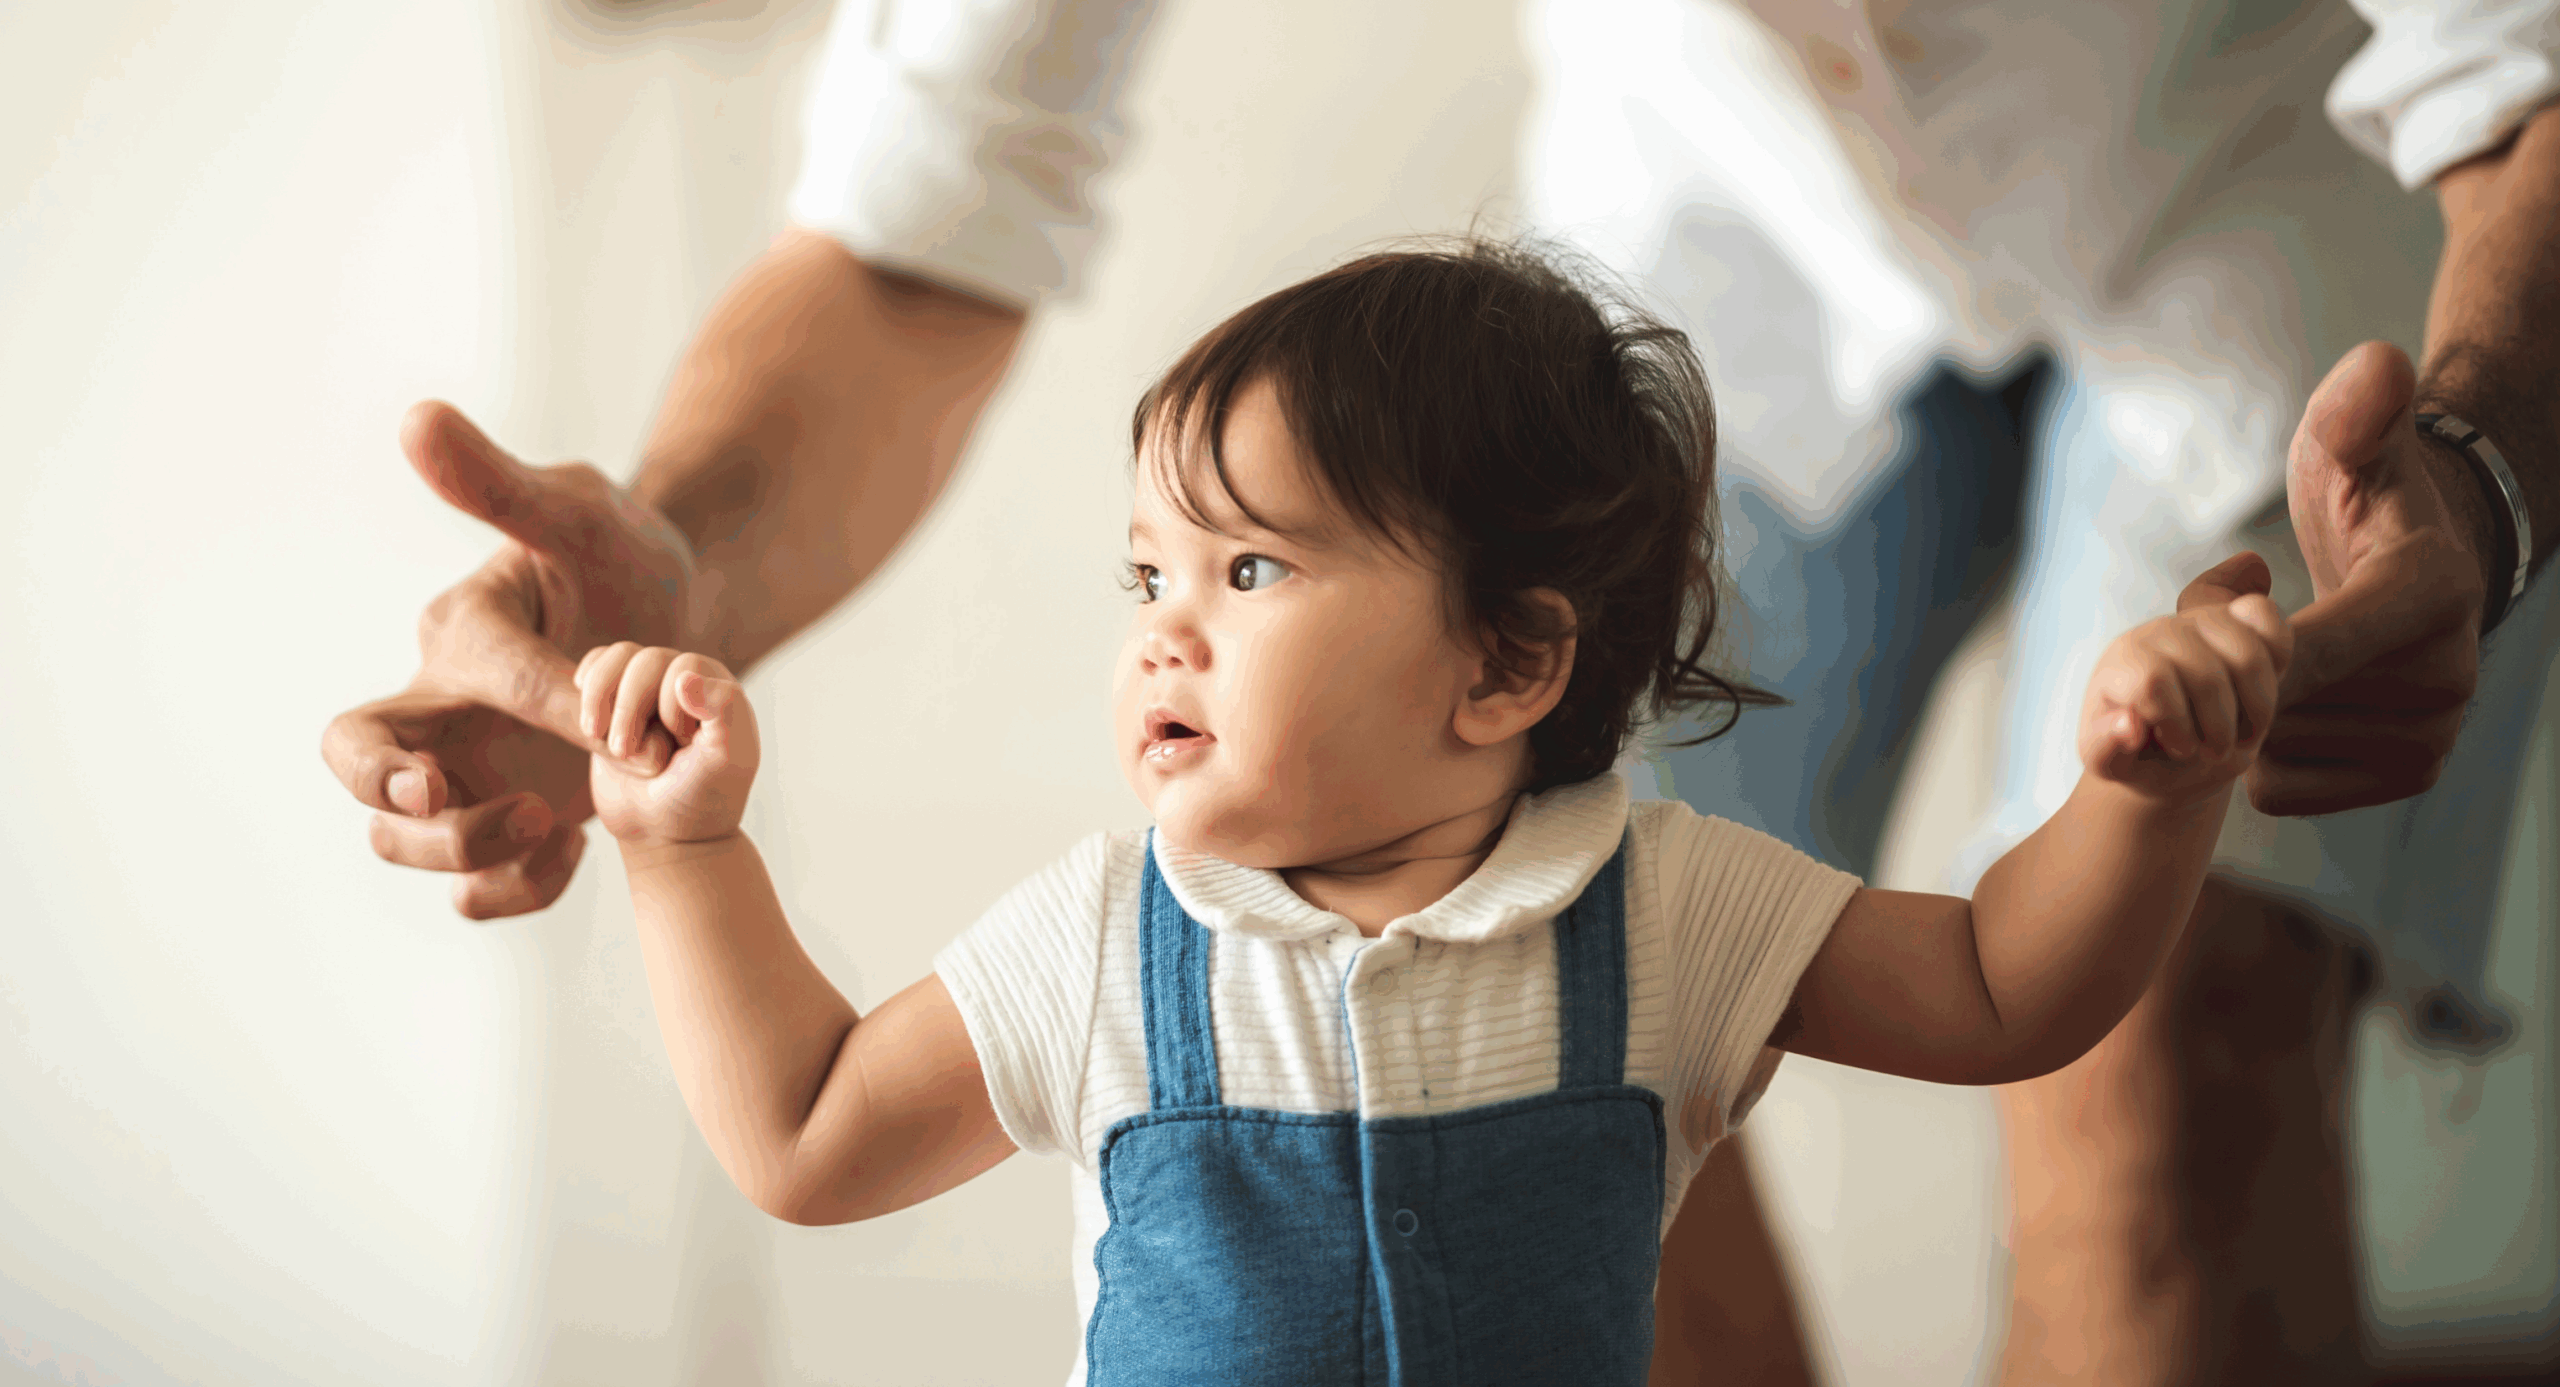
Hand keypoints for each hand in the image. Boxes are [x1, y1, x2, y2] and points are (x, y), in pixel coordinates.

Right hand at [320, 402, 699, 917]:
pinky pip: (476, 881)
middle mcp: (443, 705)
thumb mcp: (583, 513)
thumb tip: (416, 418)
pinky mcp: (503, 818)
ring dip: (464, 850)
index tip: (613, 716)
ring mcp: (469, 770)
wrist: (677, 626)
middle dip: (396, 797)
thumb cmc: (625, 559)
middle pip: (364, 764)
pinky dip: (514, 885)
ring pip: (403, 838)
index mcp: (462, 630)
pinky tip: (577, 853)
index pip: (473, 668)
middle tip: (455, 801)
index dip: (538, 695)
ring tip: (555, 823)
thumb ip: (504, 485)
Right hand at [577, 645, 759, 846]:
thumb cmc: (699, 799)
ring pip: (617, 658)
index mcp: (718, 689)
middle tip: (623, 751)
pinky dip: (586, 690)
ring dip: (600, 697)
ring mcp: (647, 689)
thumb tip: (685, 676)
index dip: (672, 706)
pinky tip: (589, 718)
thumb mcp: (723, 763)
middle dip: (629, 708)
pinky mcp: (614, 700)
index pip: (684, 665)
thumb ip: (722, 714)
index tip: (680, 746)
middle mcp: (684, 681)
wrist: (662, 832)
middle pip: (645, 660)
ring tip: (596, 736)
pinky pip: (595, 667)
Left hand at [2081, 553, 2293, 805]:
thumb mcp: (2113, 765)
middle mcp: (2158, 632)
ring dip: (2257, 709)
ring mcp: (2200, 619)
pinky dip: (2278, 658)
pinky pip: (2266, 617)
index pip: (2152, 682)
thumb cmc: (2142, 753)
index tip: (2180, 748)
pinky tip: (2259, 692)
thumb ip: (2106, 750)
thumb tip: (2127, 725)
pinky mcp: (2237, 615)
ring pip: (2248, 655)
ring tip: (2242, 733)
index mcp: (2121, 663)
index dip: (2177, 724)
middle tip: (2214, 751)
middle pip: (2207, 677)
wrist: (2176, 742)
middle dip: (2220, 729)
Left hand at [2253, 342, 2483, 814]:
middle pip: (2274, 706)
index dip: (2239, 643)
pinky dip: (2260, 755)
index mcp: (2430, 596)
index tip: (2232, 607)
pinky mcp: (2407, 776)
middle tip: (2251, 622)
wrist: (2424, 563)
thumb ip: (2356, 412)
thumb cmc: (2370, 496)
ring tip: (2280, 658)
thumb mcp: (2354, 446)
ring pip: (2271, 751)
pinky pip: (2281, 789)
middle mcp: (2447, 677)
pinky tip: (2288, 705)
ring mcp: (2431, 737)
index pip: (2305, 650)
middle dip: (2234, 668)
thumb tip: (2377, 366)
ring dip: (2245, 711)